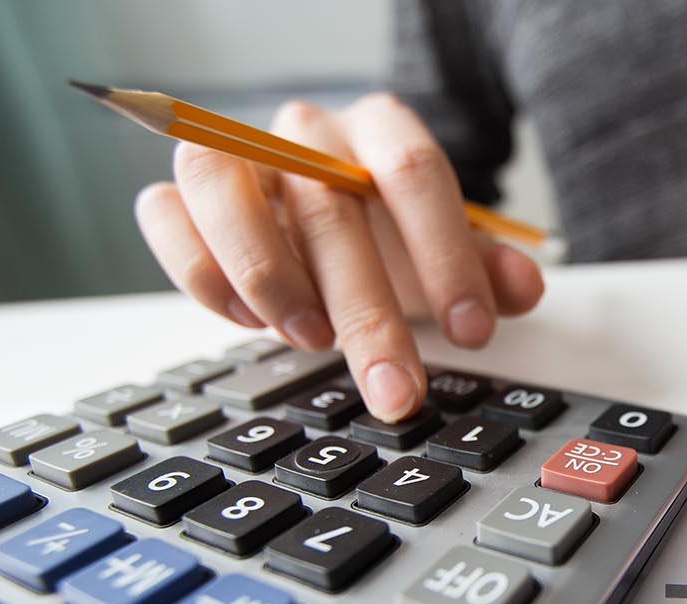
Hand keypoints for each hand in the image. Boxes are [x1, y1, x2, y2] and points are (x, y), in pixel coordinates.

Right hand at [134, 94, 544, 420]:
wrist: (326, 212)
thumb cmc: (388, 235)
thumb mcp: (445, 253)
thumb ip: (487, 270)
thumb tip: (522, 288)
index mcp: (380, 130)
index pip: (414, 171)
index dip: (445, 255)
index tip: (471, 332)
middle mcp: (305, 133)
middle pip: (329, 207)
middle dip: (368, 314)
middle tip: (396, 390)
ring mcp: (237, 156)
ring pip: (221, 186)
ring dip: (265, 274)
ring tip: (312, 343)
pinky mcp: (182, 193)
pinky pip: (165, 214)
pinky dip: (201, 272)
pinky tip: (249, 323)